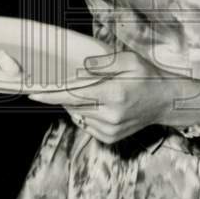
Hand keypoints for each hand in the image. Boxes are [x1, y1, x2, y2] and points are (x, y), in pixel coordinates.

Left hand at [29, 51, 179, 144]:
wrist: (166, 102)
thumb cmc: (147, 77)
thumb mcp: (129, 60)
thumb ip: (105, 62)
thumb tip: (83, 67)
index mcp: (114, 94)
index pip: (74, 95)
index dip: (52, 95)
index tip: (33, 93)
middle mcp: (110, 115)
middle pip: (74, 105)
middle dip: (67, 94)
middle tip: (73, 82)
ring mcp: (110, 130)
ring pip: (79, 115)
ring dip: (78, 104)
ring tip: (97, 92)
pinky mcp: (109, 138)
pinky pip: (86, 124)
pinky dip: (87, 114)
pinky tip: (102, 105)